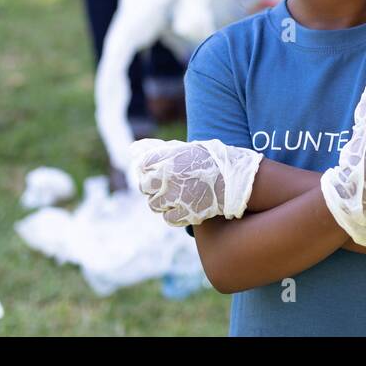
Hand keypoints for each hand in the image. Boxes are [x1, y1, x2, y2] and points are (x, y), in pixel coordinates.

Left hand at [131, 138, 262, 226]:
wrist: (234, 179)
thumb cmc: (208, 161)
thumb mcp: (182, 149)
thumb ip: (155, 149)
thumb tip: (131, 149)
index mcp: (167, 158)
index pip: (142, 164)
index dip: (150, 167)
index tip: (161, 168)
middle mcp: (168, 177)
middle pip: (145, 185)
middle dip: (154, 185)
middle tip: (169, 183)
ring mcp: (175, 197)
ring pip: (154, 204)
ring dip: (162, 200)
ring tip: (178, 194)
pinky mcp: (184, 213)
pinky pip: (167, 217)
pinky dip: (173, 213)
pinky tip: (184, 204)